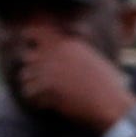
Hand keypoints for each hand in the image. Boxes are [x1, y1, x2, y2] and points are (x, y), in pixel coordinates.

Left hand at [9, 24, 135, 131]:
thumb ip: (75, 52)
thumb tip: (68, 51)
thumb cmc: (108, 84)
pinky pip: (28, 93)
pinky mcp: (47, 87)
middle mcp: (56, 52)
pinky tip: (47, 104)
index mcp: (67, 42)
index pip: (34, 32)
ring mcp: (50, 68)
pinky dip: (35, 100)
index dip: (28, 40)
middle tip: (42, 81)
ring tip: (45, 94)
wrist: (110, 102)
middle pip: (26, 56)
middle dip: (32, 69)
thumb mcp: (92, 58)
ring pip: (25, 75)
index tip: (31, 50)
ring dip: (32, 85)